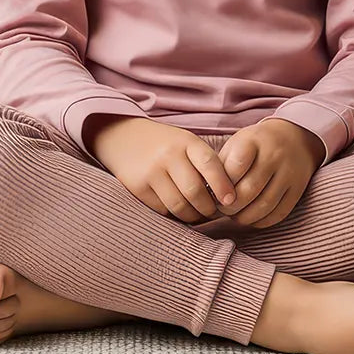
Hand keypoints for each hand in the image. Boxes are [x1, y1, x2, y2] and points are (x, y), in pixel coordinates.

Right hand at [86, 115, 239, 223]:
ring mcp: (151, 172)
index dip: (223, 185)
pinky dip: (174, 215)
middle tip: (212, 212)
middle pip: (195, 192)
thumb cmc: (165, 145)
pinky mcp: (138, 187)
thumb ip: (206, 164)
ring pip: (179, 206)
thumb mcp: (186, 143)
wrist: (123, 137)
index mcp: (186, 142)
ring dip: (193, 216)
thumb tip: (228, 197)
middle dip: (208, 208)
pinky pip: (163, 210)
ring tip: (197, 214)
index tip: (230, 201)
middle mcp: (168, 155)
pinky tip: (178, 210)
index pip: (210, 164)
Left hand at [216, 119, 325, 228]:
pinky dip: (262, 221)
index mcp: (254, 140)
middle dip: (231, 205)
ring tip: (234, 215)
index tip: (214, 193)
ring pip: (265, 204)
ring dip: (245, 217)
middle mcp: (274, 155)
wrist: (294, 137)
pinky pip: (279, 213)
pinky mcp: (298, 190)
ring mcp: (289, 173)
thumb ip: (224, 165)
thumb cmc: (255, 144)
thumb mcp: (237, 143)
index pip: (236, 166)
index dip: (222, 184)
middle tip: (221, 209)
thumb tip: (209, 194)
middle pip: (250, 189)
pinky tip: (251, 218)